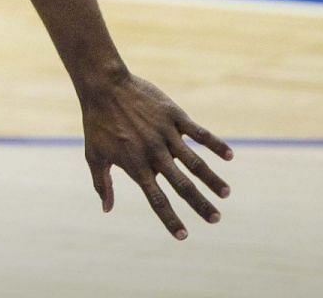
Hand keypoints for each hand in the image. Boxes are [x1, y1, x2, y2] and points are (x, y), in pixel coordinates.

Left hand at [80, 72, 232, 239]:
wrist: (104, 86)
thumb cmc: (97, 122)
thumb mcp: (94, 155)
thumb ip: (102, 184)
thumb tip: (107, 209)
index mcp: (136, 166)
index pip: (157, 200)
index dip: (171, 220)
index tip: (184, 236)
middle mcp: (154, 153)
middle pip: (182, 185)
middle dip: (200, 204)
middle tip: (216, 219)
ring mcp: (166, 134)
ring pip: (194, 162)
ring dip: (212, 179)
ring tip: (225, 194)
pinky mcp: (174, 116)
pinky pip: (199, 132)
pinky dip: (215, 144)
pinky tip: (229, 156)